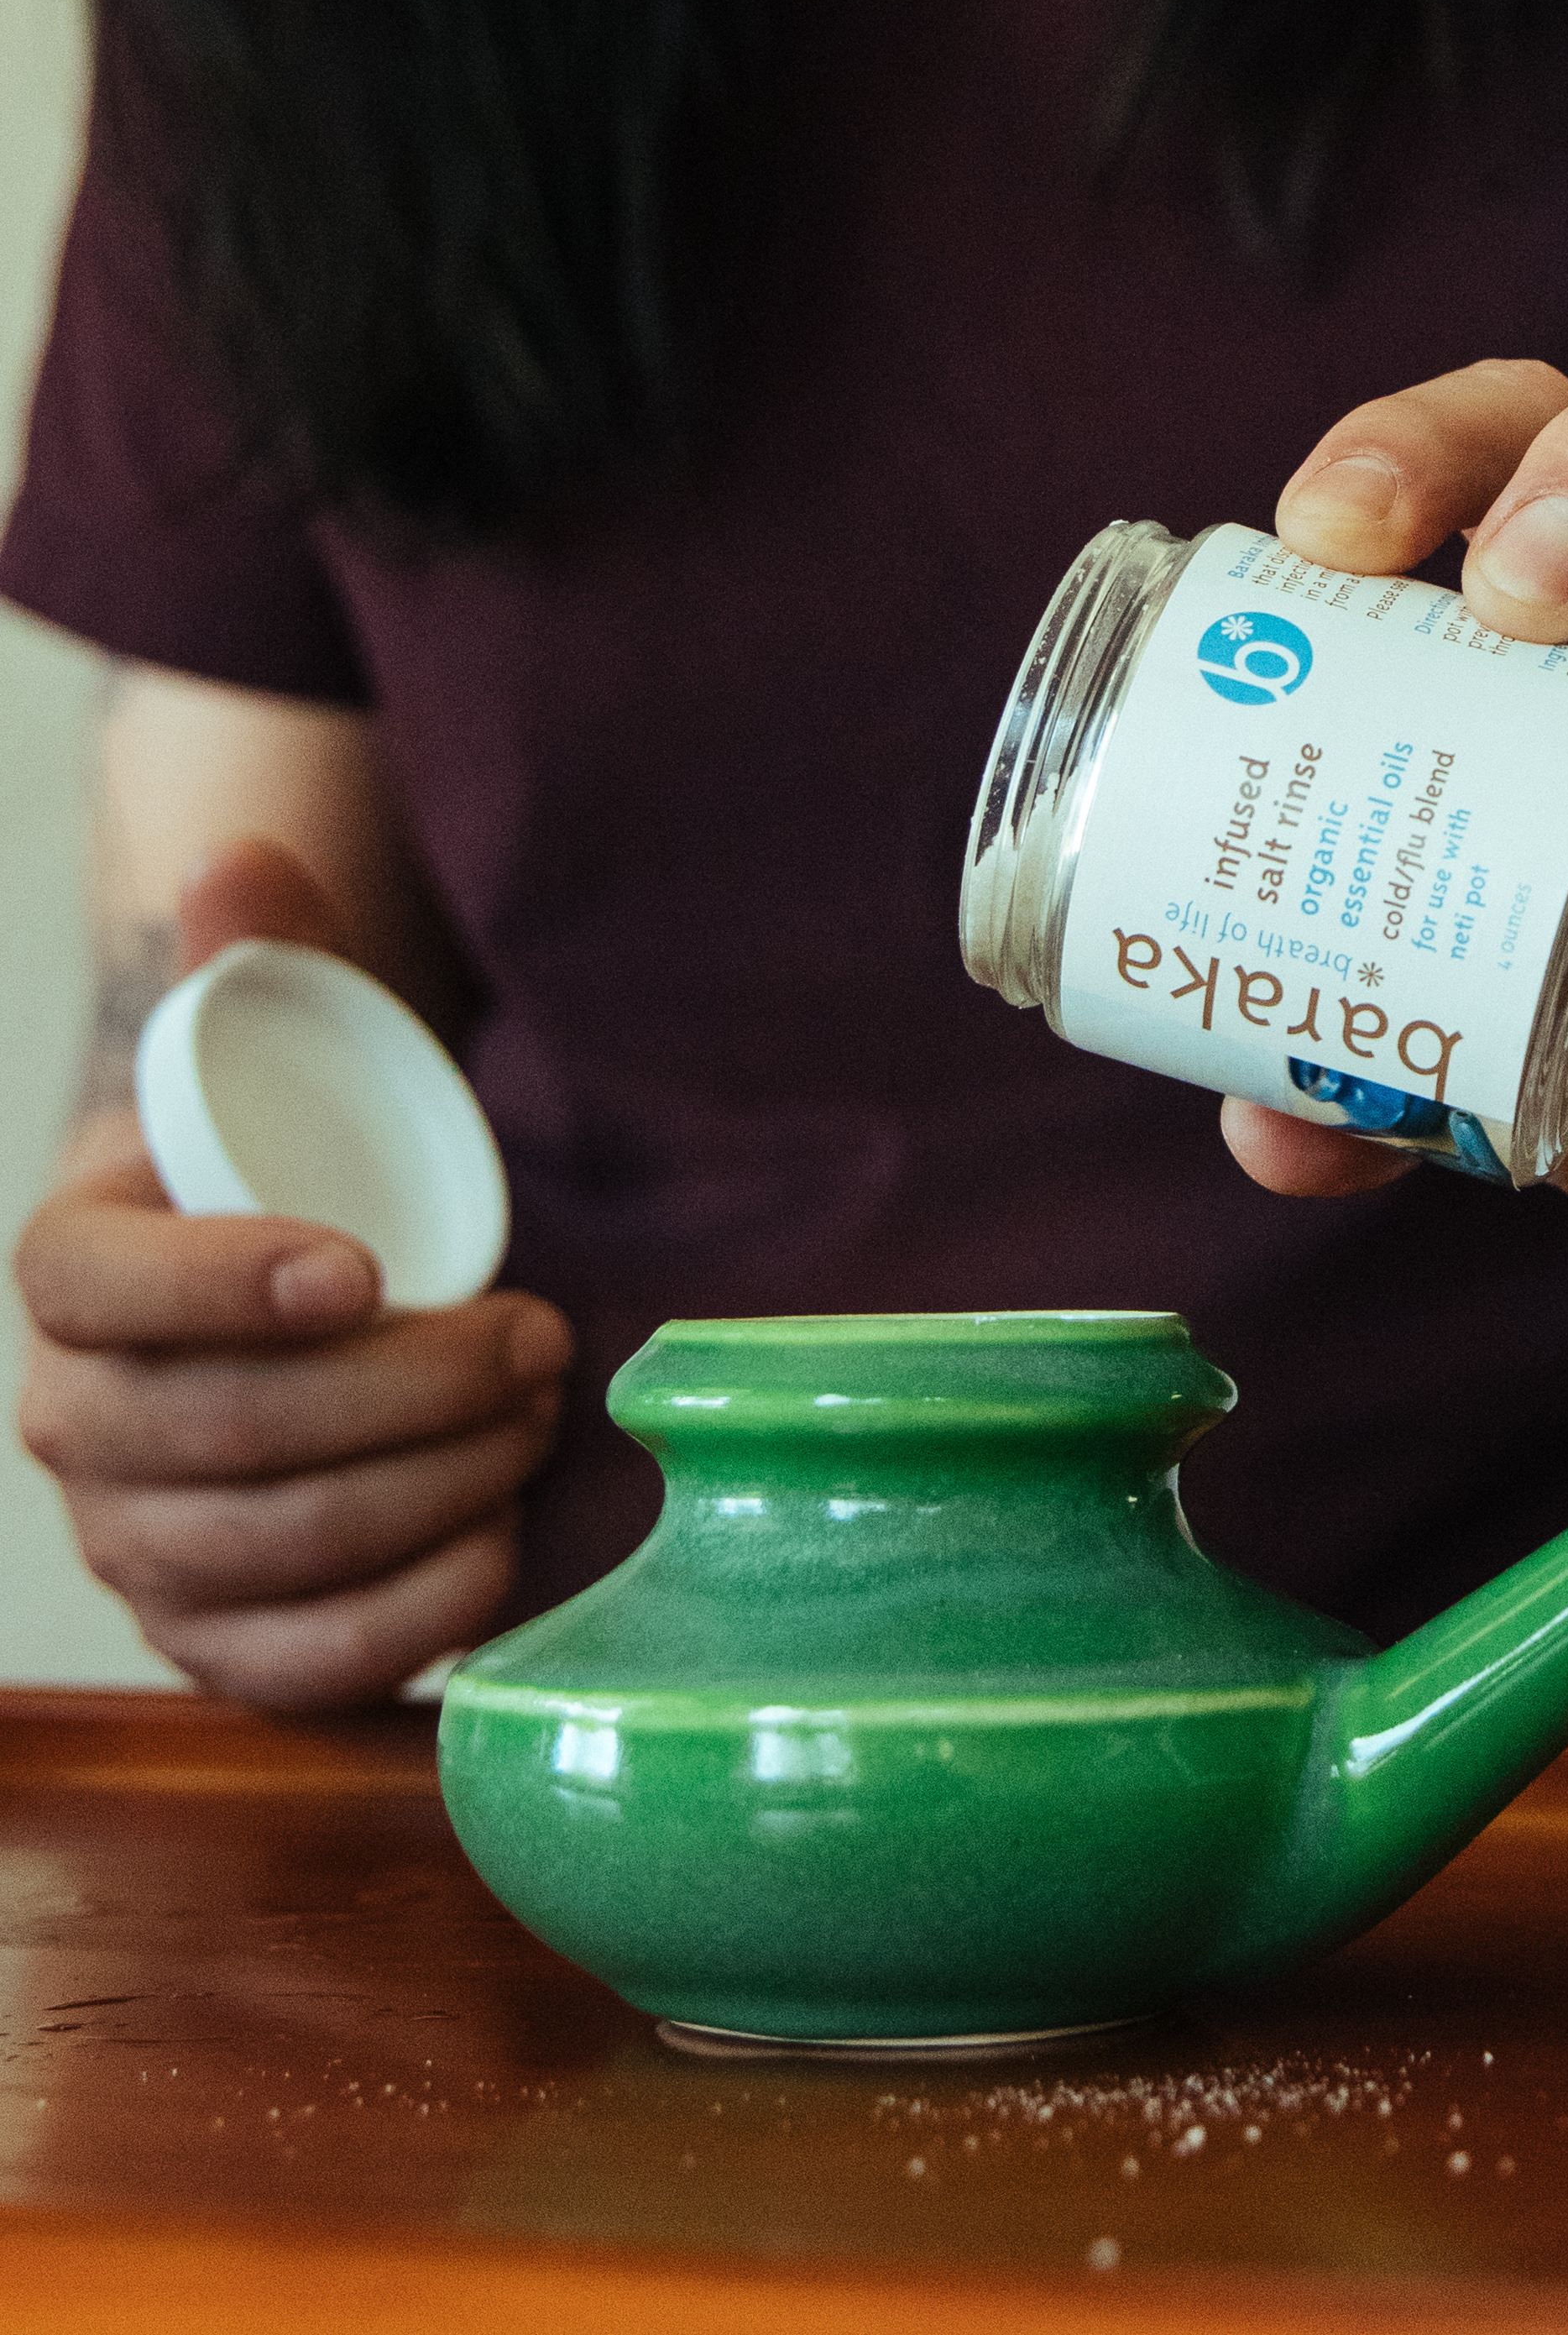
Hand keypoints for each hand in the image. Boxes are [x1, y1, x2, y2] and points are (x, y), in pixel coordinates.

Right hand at [16, 843, 568, 1710]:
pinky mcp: (209, 1633)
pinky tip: (498, 1549)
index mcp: (70, 1268)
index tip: (365, 1266)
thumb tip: (239, 858)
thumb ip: (257, 947)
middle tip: (537, 1336)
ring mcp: (133, 1542)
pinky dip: (399, 1623)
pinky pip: (285, 1668)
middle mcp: (76, 1421)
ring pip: (258, 1552)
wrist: (297, 1277)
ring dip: (419, 1492)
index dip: (220, 1288)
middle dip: (390, 1396)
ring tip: (538, 1412)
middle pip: (207, 1440)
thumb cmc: (292, 1158)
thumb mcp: (274, 1043)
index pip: (103, 1294)